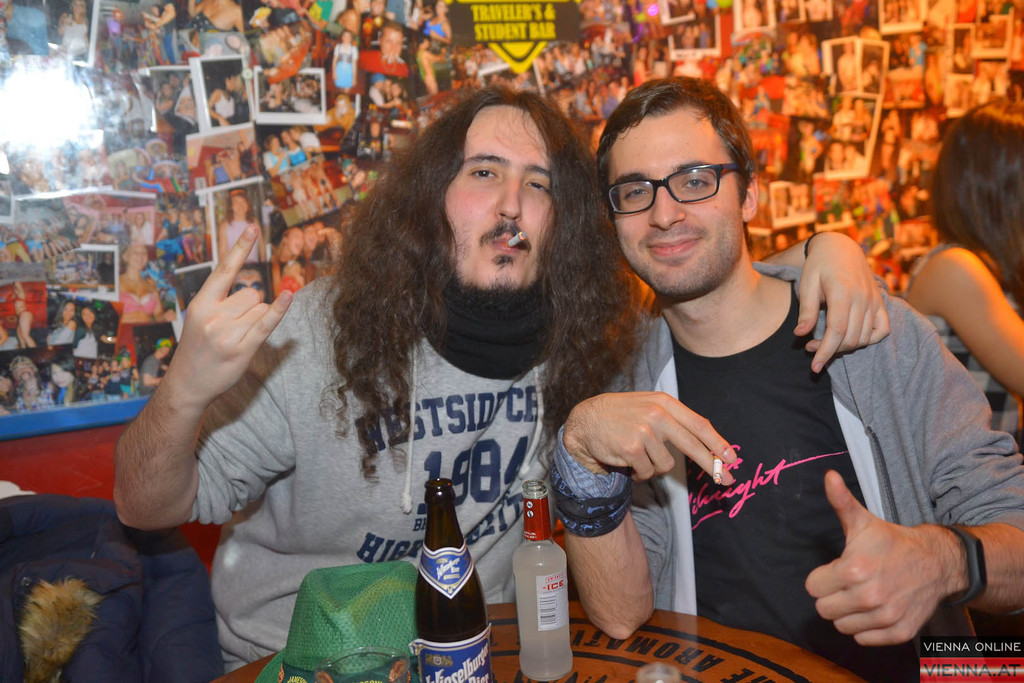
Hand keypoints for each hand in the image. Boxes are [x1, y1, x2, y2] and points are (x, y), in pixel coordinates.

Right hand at [162, 224, 291, 408]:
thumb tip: (258, 292)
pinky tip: (289, 295)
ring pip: (261, 309)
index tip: (253, 228)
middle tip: (234, 328)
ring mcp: (228, 332)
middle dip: (251, 307)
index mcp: (201, 303)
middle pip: (252, 293)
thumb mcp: (200, 319)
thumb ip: (222, 302)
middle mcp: (214, 314)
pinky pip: (267, 322)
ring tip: (238, 338)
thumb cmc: (198, 349)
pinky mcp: (243, 348)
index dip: (240, 248)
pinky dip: (279, 309)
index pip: (225, 269)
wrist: (188, 384)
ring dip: (258, 320)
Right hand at [563, 392, 735, 483]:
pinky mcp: (632, 449)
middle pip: (693, 446)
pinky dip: (639, 473)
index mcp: (663, 402)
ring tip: (636, 455)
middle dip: (712, 466)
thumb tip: (703, 442)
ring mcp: (644, 431)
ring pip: (665, 465)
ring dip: (652, 466)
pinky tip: (626, 461)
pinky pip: (647, 472)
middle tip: (728, 480)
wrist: (584, 421)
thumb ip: (672, 419)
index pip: (698, 424)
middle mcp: (657, 414)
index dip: (717, 443)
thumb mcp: (646, 406)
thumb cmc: (618, 415)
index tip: (732, 458)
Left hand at [795, 232, 889, 372]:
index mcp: (843, 292)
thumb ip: (806, 311)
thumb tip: (800, 334)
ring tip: (823, 342)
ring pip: (864, 337)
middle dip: (829, 350)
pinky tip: (850, 337)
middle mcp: (863, 298)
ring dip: (844, 347)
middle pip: (850, 338)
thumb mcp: (807, 285)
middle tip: (809, 347)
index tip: (814, 367)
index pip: (837, 331)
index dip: (825, 352)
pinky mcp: (880, 303)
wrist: (840, 248)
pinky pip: (882, 330)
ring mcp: (874, 301)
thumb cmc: (819, 266)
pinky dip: (868, 339)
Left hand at [805, 471, 957, 644]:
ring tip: (862, 595)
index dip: (822, 577)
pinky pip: (863, 639)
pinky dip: (866, 628)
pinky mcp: (898, 632)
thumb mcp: (863, 522)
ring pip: (841, 626)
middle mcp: (868, 596)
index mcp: (853, 569)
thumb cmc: (892, 542)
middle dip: (832, 595)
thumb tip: (828, 476)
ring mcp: (885, 617)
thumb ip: (841, 502)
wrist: (936, 562)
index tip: (838, 569)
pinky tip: (875, 609)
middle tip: (849, 583)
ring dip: (848, 613)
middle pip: (823, 609)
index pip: (812, 587)